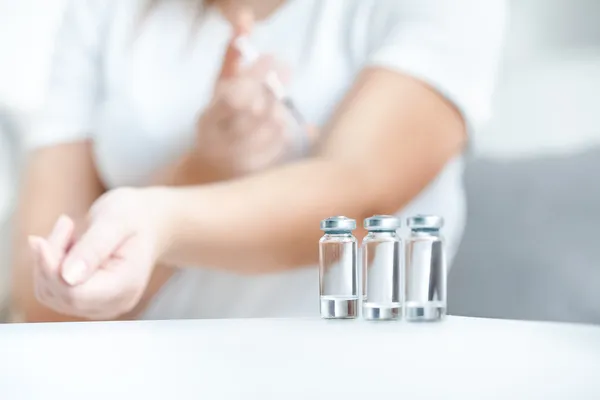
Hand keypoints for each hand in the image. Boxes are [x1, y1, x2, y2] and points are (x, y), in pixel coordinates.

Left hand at [28, 188, 171, 319]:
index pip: (76, 294)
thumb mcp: (116, 222)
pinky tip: (68, 243)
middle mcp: (115, 302)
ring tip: (68, 229)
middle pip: (61, 295)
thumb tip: (68, 277)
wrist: (149, 222)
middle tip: (65, 224)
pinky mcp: (88, 300)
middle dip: (50, 260)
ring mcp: (101, 304)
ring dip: (49, 260)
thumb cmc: (136, 217)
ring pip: (51, 293)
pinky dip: (51, 265)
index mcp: (127, 285)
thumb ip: (93, 248)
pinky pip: (53, 290)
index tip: (40, 241)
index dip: (51, 270)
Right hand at [192, 11, 314, 177]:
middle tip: (285, 70)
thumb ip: (233, 55)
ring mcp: (236, 159)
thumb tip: (245, 16)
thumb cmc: (221, 121)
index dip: (257, 72)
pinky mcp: (253, 174)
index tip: (274, 57)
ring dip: (281, 111)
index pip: (234, 91)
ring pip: (271, 127)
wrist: (211, 173)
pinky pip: (280, 149)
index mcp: (209, 116)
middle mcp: (218, 139)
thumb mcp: (222, 88)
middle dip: (273, 87)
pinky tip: (283, 128)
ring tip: (279, 105)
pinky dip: (286, 134)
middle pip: (254, 108)